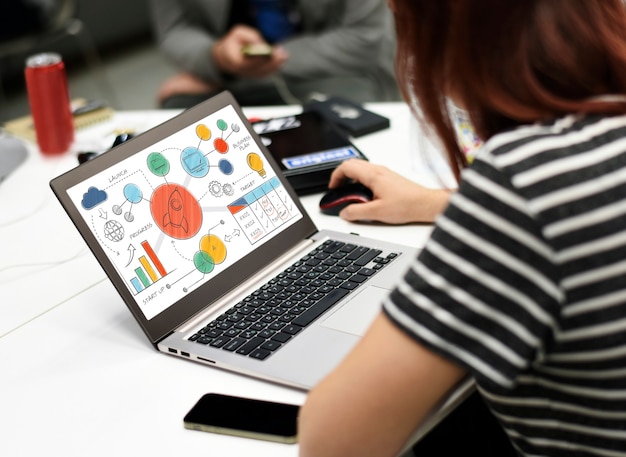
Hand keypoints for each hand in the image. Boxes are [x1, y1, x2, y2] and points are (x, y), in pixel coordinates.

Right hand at [212, 25, 287, 77]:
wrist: (226, 56)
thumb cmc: (233, 43)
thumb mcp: (238, 33)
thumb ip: (250, 37)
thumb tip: (261, 44)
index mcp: (235, 61)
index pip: (249, 63)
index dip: (260, 58)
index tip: (270, 52)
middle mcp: (242, 71)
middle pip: (259, 70)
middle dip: (272, 62)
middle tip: (282, 54)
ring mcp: (249, 75)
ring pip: (264, 73)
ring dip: (275, 65)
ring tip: (284, 56)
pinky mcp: (255, 75)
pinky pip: (266, 73)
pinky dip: (274, 68)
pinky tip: (281, 60)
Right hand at [328, 159, 451, 223]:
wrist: (425, 204)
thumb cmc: (407, 205)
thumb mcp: (376, 213)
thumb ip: (356, 213)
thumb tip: (344, 213)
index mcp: (373, 175)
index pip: (346, 167)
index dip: (335, 177)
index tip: (332, 189)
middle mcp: (378, 170)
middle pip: (352, 165)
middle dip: (341, 177)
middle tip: (338, 190)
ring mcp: (384, 173)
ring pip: (361, 169)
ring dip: (351, 179)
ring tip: (350, 195)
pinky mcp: (389, 178)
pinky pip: (369, 174)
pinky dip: (361, 181)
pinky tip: (364, 196)